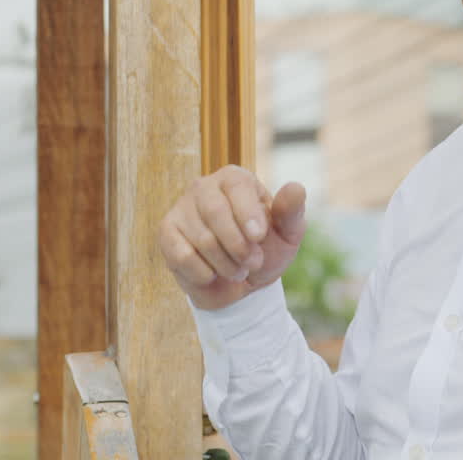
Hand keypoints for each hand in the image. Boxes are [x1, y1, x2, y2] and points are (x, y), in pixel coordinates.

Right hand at [158, 165, 306, 310]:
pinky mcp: (166, 233)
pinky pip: (183, 256)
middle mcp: (204, 187)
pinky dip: (204, 273)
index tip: (258, 237)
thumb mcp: (286, 236)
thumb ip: (291, 212)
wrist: (239, 284)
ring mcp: (181, 209)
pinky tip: (211, 273)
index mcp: (234, 179)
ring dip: (226, 264)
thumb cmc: (264, 251)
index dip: (248, 213)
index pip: (236, 186)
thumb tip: (296, 188)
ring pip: (202, 239)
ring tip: (236, 269)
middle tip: (253, 262)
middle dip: (238, 245)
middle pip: (215, 211)